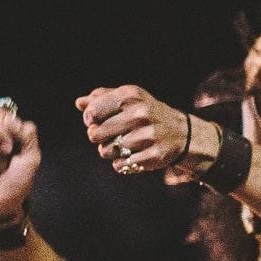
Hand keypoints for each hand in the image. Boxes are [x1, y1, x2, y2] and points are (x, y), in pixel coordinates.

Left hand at [77, 86, 195, 174]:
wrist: (181, 132)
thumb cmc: (147, 113)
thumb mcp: (129, 99)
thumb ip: (102, 98)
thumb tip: (79, 103)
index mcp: (131, 96)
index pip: (92, 112)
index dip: (89, 119)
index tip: (95, 121)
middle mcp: (140, 114)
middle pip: (96, 133)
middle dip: (97, 137)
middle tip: (107, 136)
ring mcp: (148, 135)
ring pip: (106, 151)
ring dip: (108, 151)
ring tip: (120, 146)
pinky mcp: (153, 155)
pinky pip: (120, 164)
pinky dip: (120, 163)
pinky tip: (130, 155)